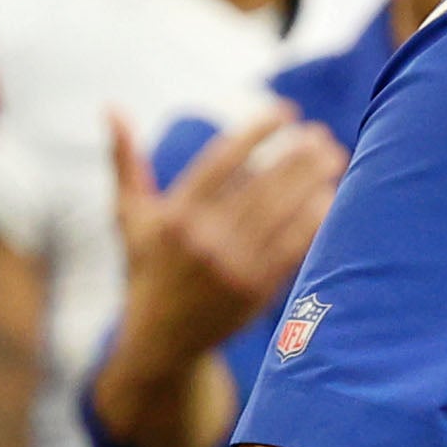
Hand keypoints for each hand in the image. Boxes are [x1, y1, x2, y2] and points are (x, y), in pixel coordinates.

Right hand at [103, 105, 344, 388]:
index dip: (258, 131)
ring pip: (282, 214)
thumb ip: (126, 161)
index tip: (286, 111)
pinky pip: (293, 248)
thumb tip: (112, 107)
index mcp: (176, 214)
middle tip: (321, 135)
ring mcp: (233, 266)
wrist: (161, 339)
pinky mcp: (256, 291)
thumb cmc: (147, 268)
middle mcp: (204, 239)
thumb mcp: (130, 217)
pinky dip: (313, 221)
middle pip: (262, 185)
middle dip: (297, 156)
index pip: (223, 160)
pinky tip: (330, 198)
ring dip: (313, 182)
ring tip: (334, 158)